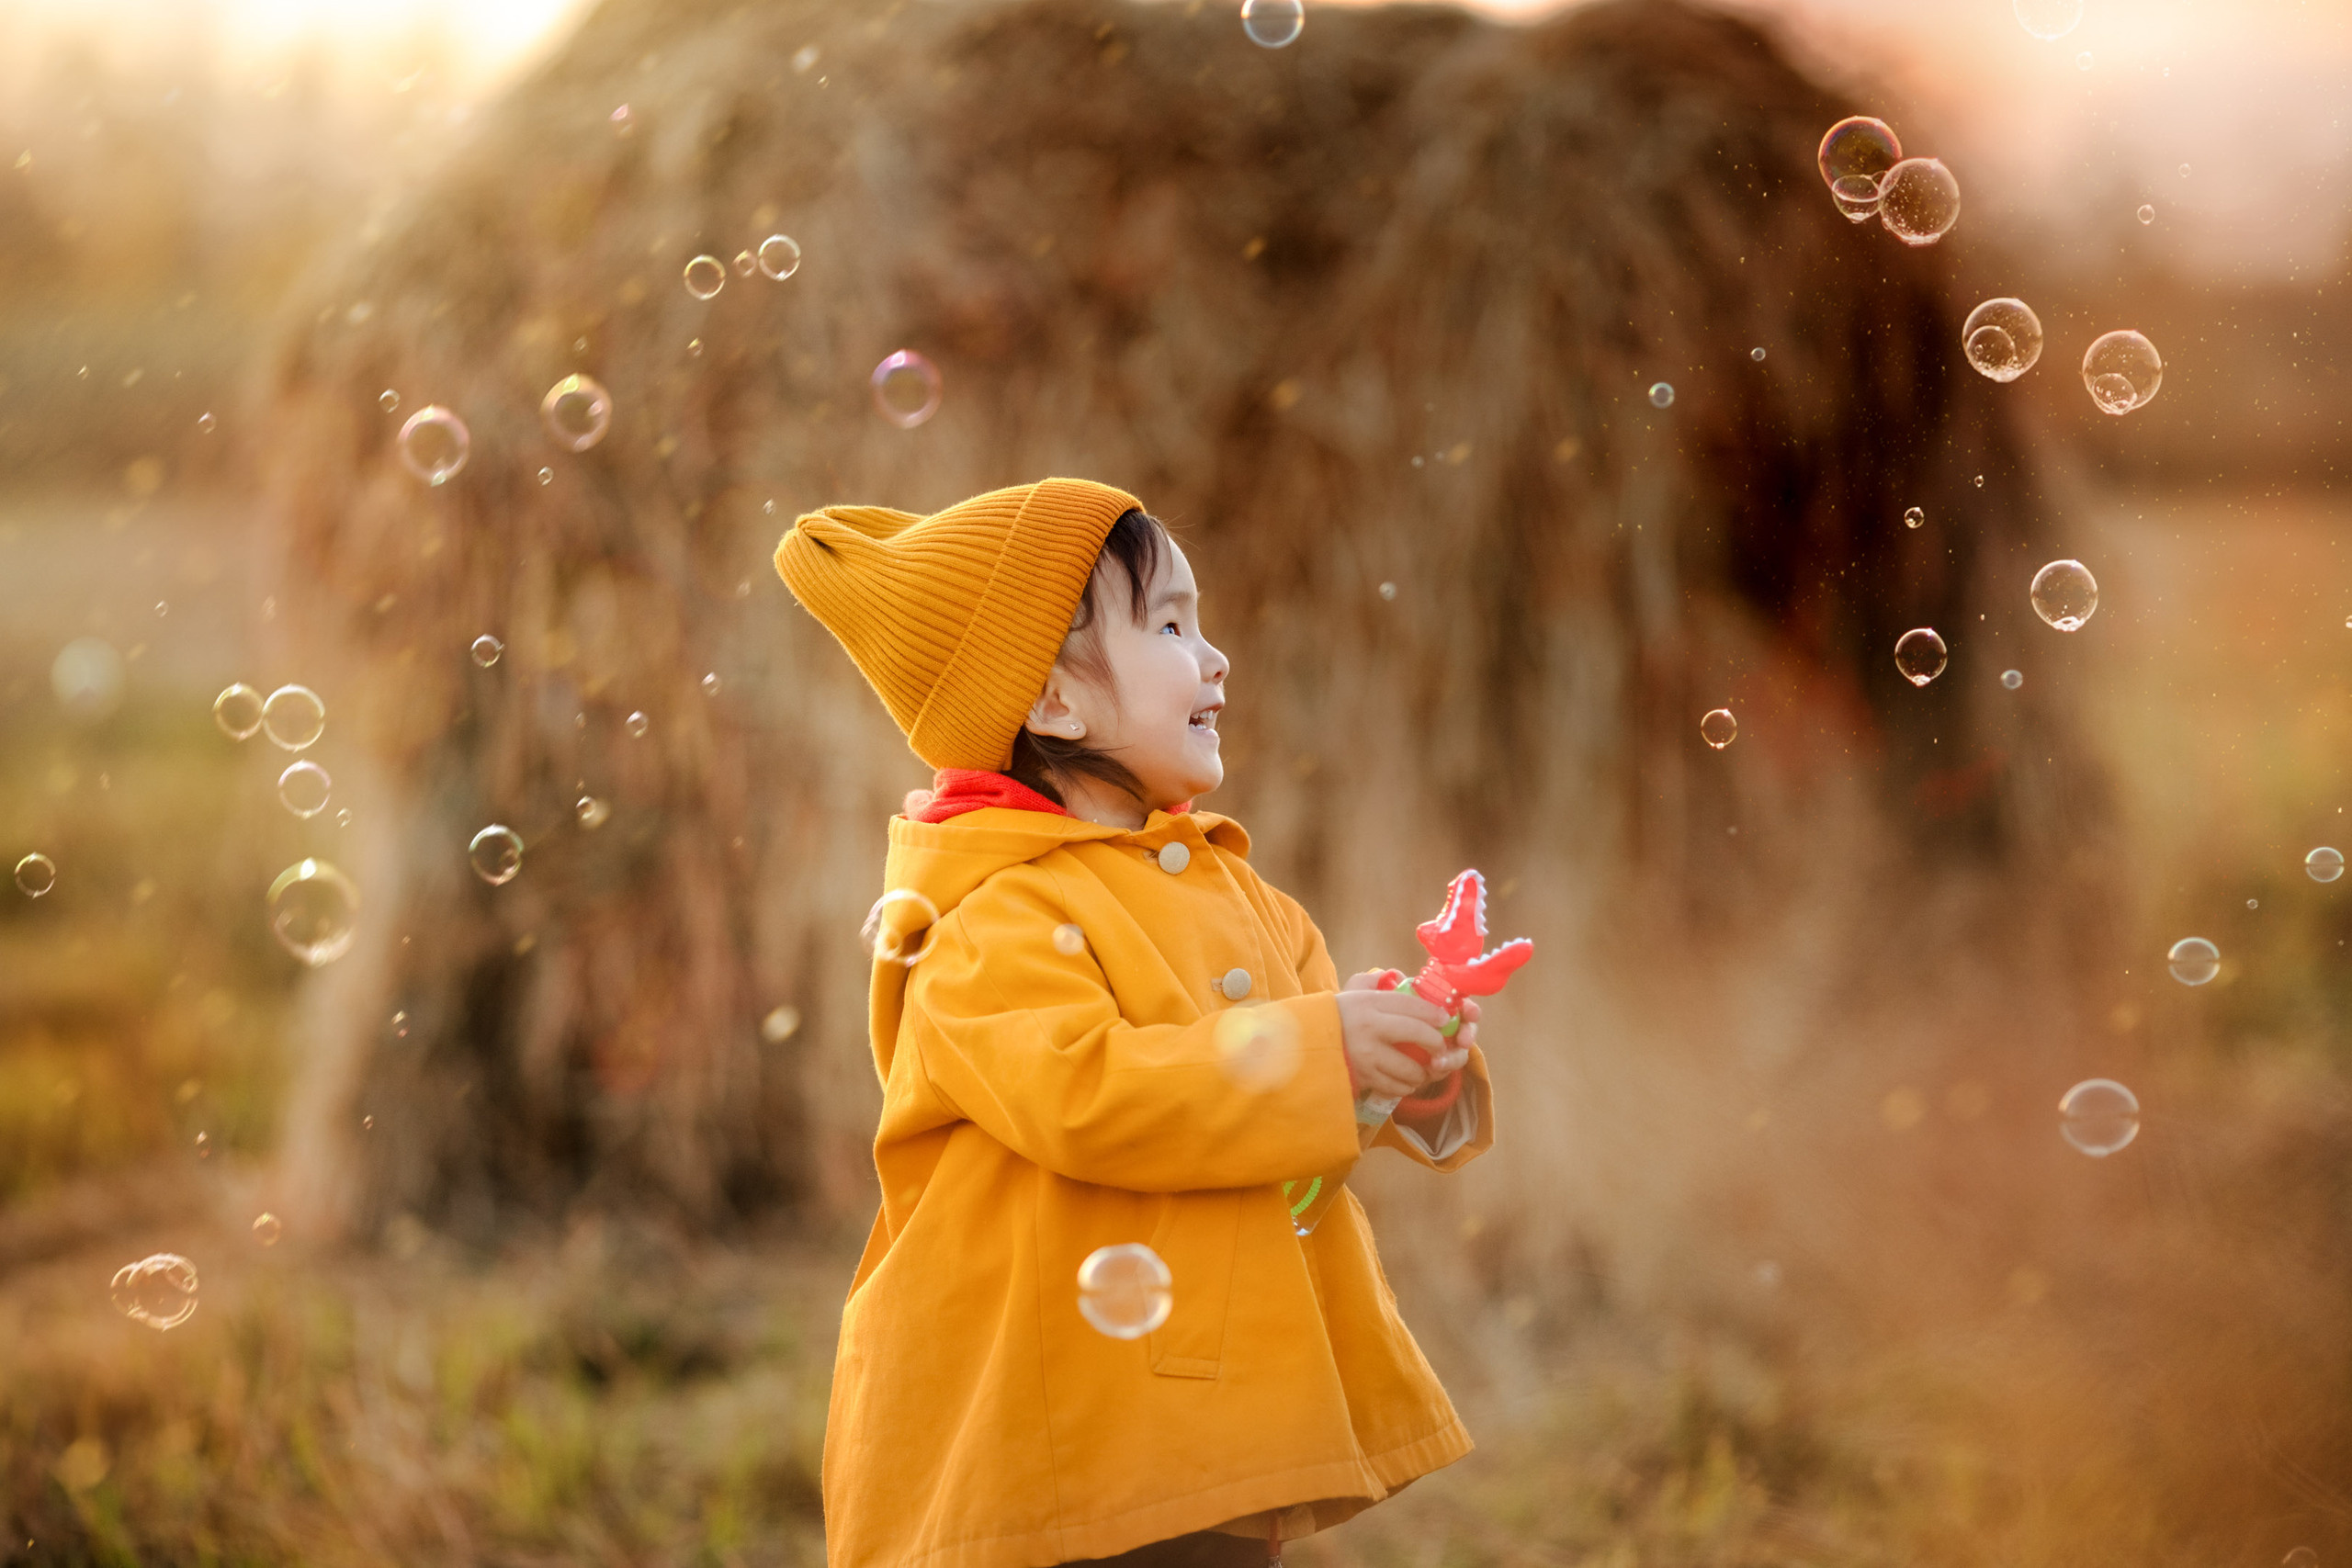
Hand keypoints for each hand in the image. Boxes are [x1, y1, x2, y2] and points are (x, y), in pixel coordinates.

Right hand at [1335, 986, 1465, 1100]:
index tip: (1445, 1019)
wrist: (1305, 1043)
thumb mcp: (1351, 992)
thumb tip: (1396, 975)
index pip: (1409, 1004)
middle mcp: (1370, 1028)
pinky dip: (1405, 1086)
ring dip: (1422, 1071)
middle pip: (1416, 1032)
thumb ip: (1373, 981)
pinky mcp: (1363, 1077)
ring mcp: (1367, 1056)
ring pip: (1409, 1067)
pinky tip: (1406, 1082)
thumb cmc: (1335, 1016)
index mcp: (1369, 1004)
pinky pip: (1395, 1086)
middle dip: (1436, 1042)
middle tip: (1441, 1047)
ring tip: (1423, 1069)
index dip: (1433, 1012)